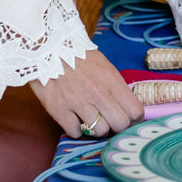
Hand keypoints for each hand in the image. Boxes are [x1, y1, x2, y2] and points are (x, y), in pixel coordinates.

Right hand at [30, 48, 144, 138]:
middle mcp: (97, 92)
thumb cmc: (77, 56)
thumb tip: (126, 106)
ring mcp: (77, 102)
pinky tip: (75, 119)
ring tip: (91, 119)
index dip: (135, 119)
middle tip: (110, 121)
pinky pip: (75, 132)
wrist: (47, 48)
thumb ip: (115, 86)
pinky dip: (76, 129)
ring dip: (96, 128)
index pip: (135, 110)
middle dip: (118, 126)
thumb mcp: (103, 65)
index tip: (130, 120)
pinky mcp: (58, 109)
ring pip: (99, 131)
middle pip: (120, 124)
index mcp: (111, 80)